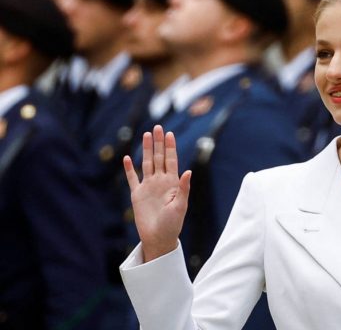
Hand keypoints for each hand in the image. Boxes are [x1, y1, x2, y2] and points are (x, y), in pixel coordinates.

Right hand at [123, 125, 191, 261]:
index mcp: (172, 183)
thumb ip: (184, 188)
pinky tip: (127, 158)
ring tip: (146, 135)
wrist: (159, 238)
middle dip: (158, 143)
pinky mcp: (137, 194)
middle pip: (159, 157)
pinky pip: (133, 179)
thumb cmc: (173, 224)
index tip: (169, 133)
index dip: (170, 147)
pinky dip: (129, 169)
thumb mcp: (181, 206)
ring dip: (146, 150)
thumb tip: (188, 171)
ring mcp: (148, 187)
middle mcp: (160, 182)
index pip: (171, 160)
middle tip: (157, 127)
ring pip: (146, 163)